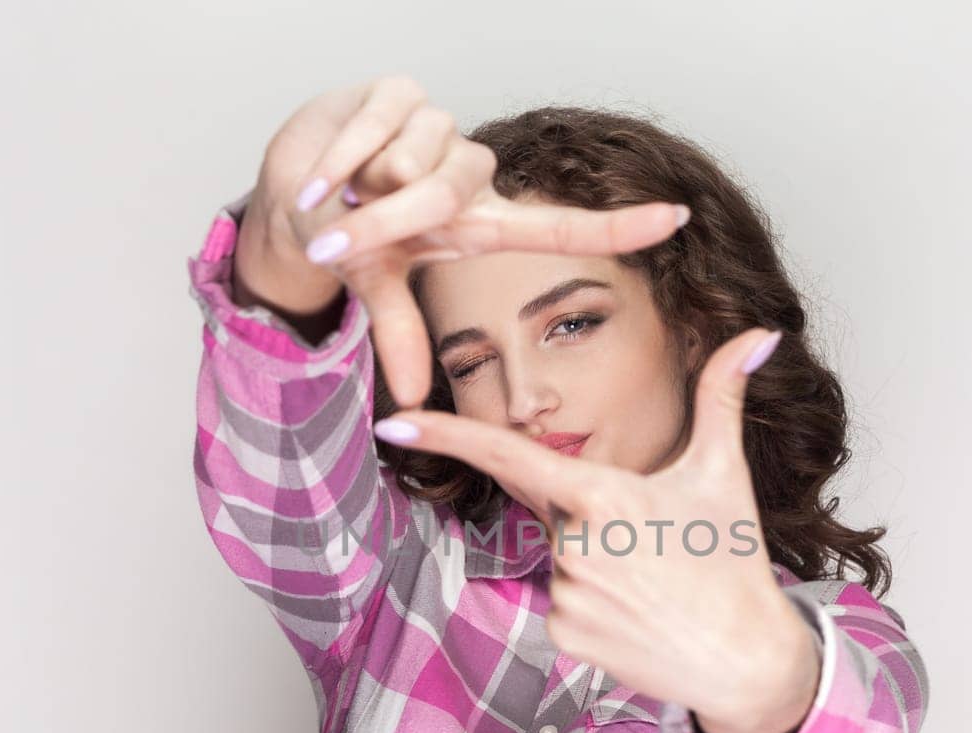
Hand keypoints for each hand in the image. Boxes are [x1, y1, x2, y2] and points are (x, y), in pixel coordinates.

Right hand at [247, 74, 689, 407]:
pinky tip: (324, 170)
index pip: (559, 228)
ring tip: (344, 190)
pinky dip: (336, 157)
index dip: (618, 227)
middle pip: (440, 197)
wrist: (293, 184)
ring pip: (406, 163)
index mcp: (478, 225)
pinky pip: (372, 128)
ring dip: (356, 185)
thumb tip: (409, 400)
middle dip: (377, 223)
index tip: (678, 219)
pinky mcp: (401, 92)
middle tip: (337, 243)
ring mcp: (441, 128)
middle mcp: (472, 174)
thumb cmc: (348, 233)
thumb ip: (399, 331)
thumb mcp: (375, 286)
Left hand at [371, 327, 821, 732]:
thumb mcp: (723, 474)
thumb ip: (723, 396)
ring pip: (559, 558)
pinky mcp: (564, 634)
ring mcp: (565, 594)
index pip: (509, 456)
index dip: (445, 436)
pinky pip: (560, 602)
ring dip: (596, 562)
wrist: (745, 661)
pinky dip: (593, 603)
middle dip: (590, 517)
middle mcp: (574, 546)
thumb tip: (758, 334)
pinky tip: (637, 615)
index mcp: (603, 496)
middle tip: (651, 547)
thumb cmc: (733, 562)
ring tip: (652, 584)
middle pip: (552, 511)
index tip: (393, 422)